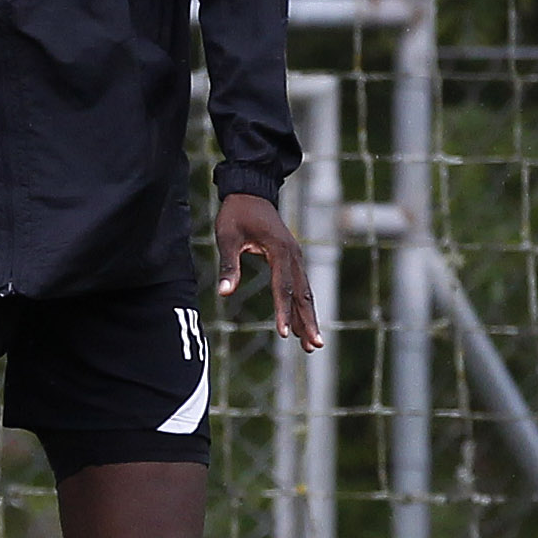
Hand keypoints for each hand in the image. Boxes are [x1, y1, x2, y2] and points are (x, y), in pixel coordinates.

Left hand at [216, 190, 321, 350]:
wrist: (251, 191)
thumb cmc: (236, 213)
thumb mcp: (227, 236)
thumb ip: (228, 264)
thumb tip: (223, 292)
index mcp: (279, 249)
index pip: (282, 287)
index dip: (283, 312)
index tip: (284, 334)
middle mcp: (293, 254)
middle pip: (302, 293)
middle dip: (308, 321)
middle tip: (314, 346)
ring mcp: (295, 256)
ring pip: (304, 292)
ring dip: (308, 317)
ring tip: (312, 345)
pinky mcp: (292, 258)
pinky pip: (300, 285)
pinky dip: (302, 306)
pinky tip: (302, 323)